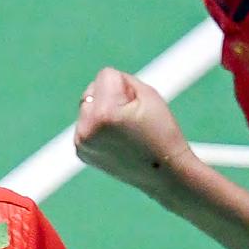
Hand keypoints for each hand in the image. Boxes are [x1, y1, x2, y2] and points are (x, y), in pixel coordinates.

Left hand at [74, 68, 194, 200]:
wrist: (166, 175)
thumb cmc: (162, 132)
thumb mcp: (147, 94)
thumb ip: (119, 80)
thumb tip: (94, 89)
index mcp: (103, 113)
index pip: (106, 74)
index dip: (128, 87)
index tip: (139, 110)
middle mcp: (87, 129)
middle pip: (93, 89)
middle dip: (111, 98)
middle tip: (132, 123)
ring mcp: (82, 143)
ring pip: (88, 106)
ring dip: (104, 112)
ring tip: (125, 132)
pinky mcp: (82, 151)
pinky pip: (87, 123)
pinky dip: (99, 126)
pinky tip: (117, 141)